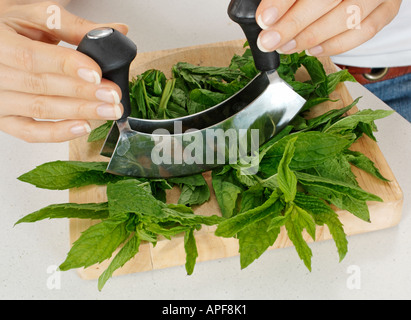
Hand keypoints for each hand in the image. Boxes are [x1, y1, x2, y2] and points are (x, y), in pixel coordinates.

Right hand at [0, 1, 128, 142]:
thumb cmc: (16, 29)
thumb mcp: (41, 18)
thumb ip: (77, 27)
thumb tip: (118, 30)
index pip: (31, 57)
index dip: (66, 66)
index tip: (97, 74)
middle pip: (41, 87)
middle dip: (83, 92)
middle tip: (113, 95)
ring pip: (40, 110)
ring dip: (79, 112)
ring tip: (109, 111)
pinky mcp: (5, 119)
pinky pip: (31, 133)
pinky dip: (58, 133)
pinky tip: (84, 127)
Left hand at [256, 0, 402, 55]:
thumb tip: (267, 17)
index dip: (283, 2)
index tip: (265, 19)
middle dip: (293, 25)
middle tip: (270, 41)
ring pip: (347, 17)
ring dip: (312, 37)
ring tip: (287, 47)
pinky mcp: (388, 8)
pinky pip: (364, 31)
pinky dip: (335, 45)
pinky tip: (312, 49)